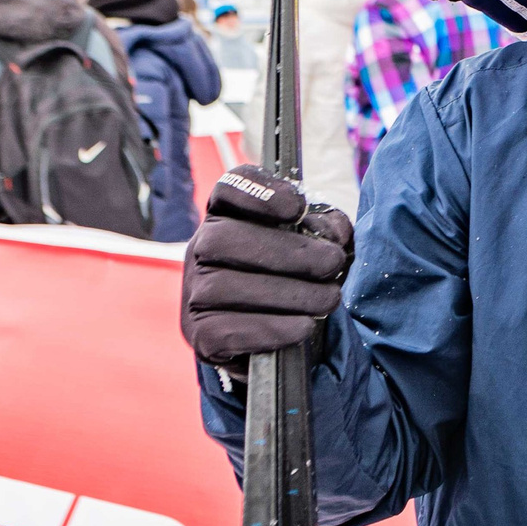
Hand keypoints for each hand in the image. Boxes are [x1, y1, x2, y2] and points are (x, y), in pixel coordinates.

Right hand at [181, 168, 353, 364]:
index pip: (228, 189)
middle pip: (223, 238)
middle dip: (286, 251)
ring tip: (328, 299)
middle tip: (331, 264)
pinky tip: (303, 327)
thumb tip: (332, 236)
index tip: (297, 207)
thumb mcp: (316, 244)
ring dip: (288, 294)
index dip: (257, 192)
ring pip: (223, 287)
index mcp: (229, 217)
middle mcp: (202, 250)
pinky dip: (271, 329)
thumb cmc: (297, 277)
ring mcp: (195, 293)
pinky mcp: (199, 334)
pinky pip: (226, 330)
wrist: (275, 336)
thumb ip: (327, 230)